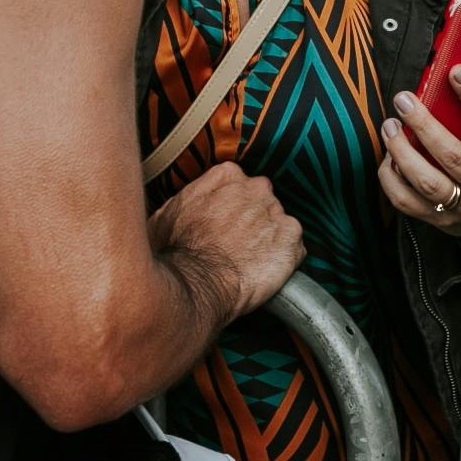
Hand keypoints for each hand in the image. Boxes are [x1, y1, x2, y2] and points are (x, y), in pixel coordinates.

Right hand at [151, 160, 304, 318]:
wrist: (196, 284)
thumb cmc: (177, 253)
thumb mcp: (165, 214)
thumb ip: (186, 198)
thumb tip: (184, 203)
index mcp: (226, 176)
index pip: (239, 183)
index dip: (232, 206)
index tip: (226, 223)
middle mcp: (255, 188)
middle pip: (262, 200)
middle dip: (254, 220)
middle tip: (238, 245)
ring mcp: (276, 211)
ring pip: (279, 223)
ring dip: (269, 240)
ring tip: (250, 263)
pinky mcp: (292, 238)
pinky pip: (295, 246)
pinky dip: (285, 258)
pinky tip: (266, 270)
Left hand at [379, 61, 460, 239]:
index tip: (455, 71)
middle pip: (452, 155)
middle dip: (423, 125)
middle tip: (403, 100)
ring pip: (427, 182)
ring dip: (402, 152)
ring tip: (389, 126)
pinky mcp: (440, 220)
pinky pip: (406, 201)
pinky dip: (391, 178)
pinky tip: (387, 157)